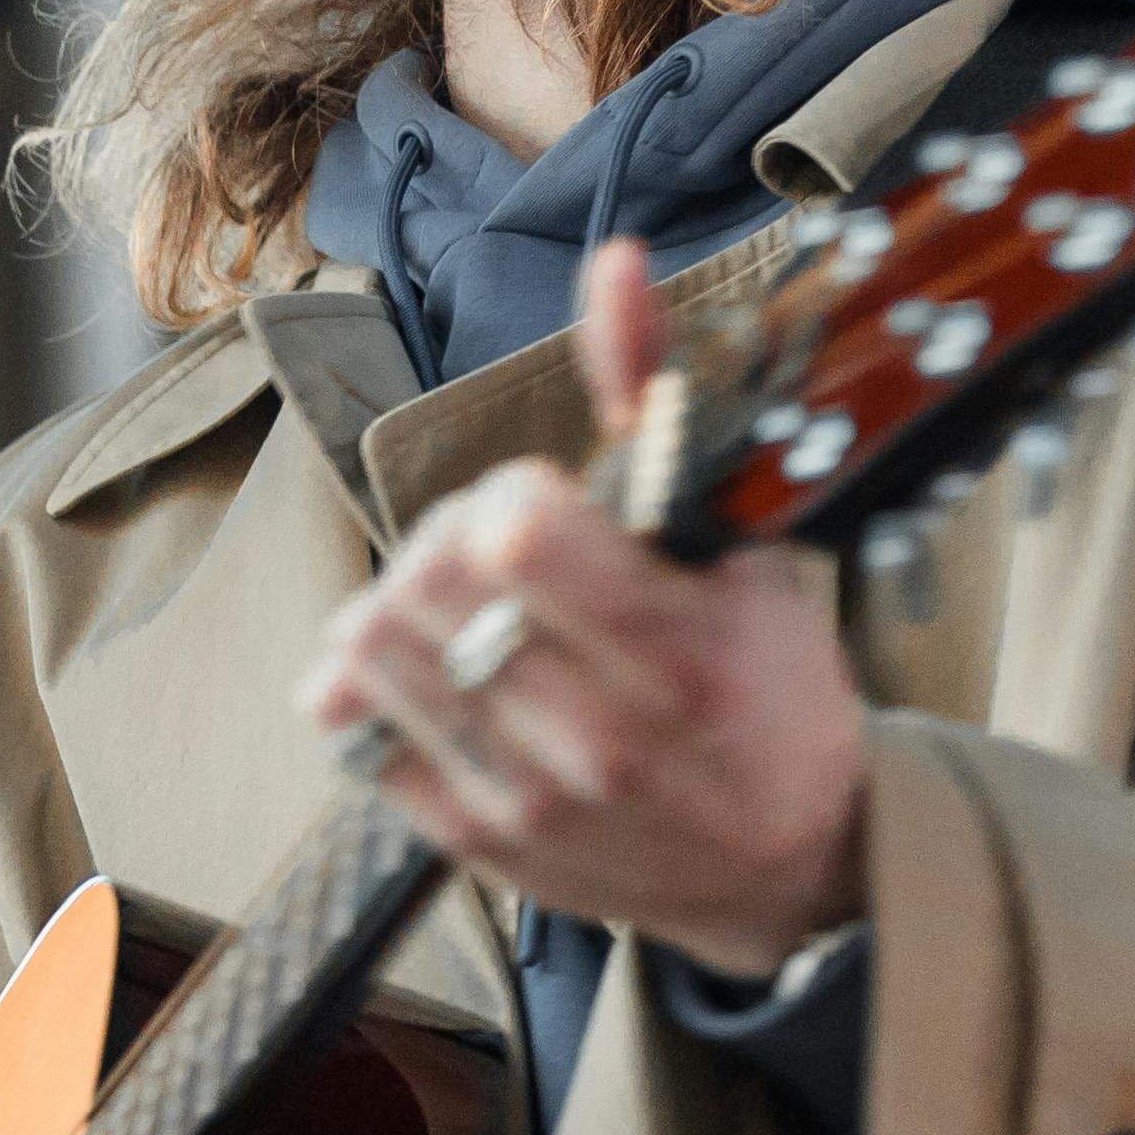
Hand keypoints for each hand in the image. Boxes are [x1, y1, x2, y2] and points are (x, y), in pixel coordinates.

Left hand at [297, 237, 869, 978]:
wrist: (779, 869)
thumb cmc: (766, 691)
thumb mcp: (743, 546)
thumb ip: (658, 401)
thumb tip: (614, 265)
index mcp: (679, 653)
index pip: (515, 535)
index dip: (508, 494)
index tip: (544, 507)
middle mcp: (598, 735)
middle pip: (426, 581)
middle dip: (447, 536)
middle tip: (491, 550)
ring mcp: (527, 798)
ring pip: (371, 652)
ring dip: (396, 604)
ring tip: (451, 607)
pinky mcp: (472, 843)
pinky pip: (355, 733)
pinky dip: (373, 685)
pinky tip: (429, 673)